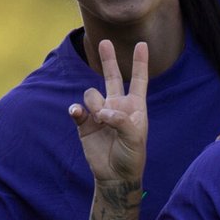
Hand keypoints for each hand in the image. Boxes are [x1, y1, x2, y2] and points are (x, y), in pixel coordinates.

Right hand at [70, 40, 147, 183]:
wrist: (115, 176)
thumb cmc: (131, 157)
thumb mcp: (134, 138)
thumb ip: (121, 120)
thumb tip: (101, 112)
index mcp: (135, 107)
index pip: (139, 80)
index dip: (140, 62)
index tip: (142, 44)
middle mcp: (117, 106)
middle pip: (112, 77)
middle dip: (108, 60)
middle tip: (105, 42)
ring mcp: (100, 114)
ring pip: (92, 94)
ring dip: (95, 103)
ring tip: (101, 119)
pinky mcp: (85, 124)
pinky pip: (78, 110)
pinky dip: (77, 110)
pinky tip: (78, 114)